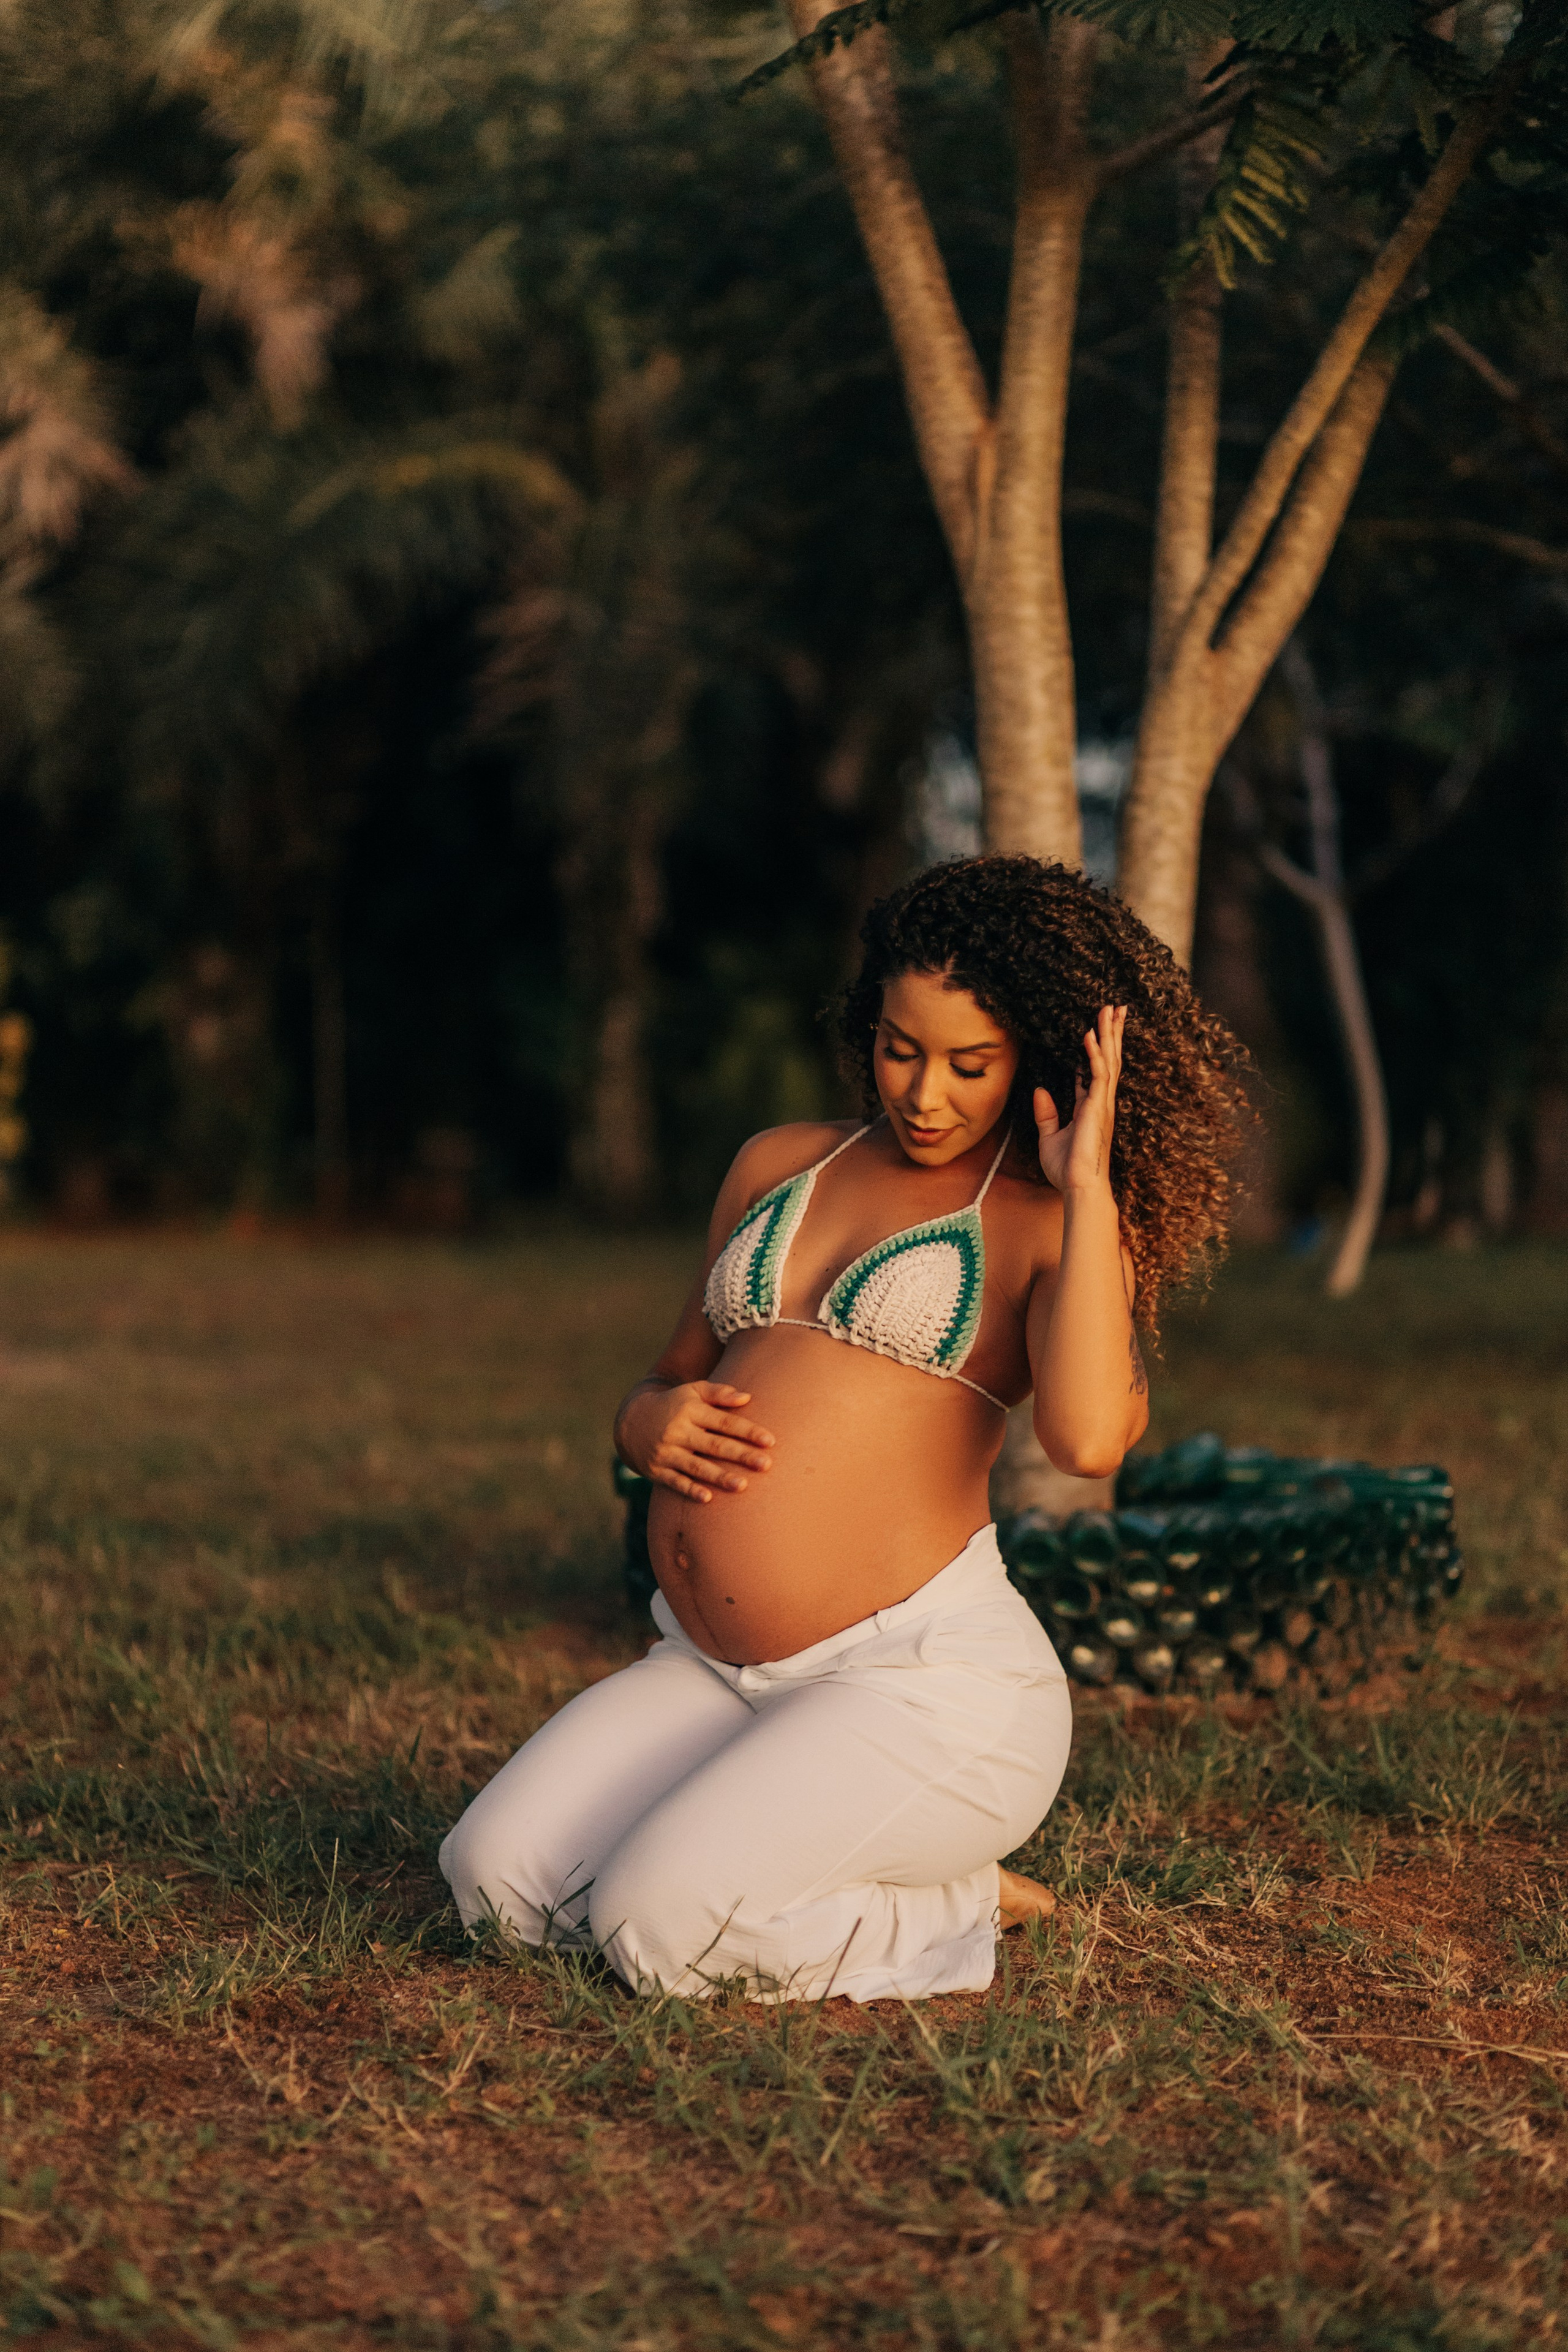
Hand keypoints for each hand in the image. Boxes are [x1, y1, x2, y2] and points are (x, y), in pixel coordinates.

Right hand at [620, 1380, 775, 1503]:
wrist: (630, 1421)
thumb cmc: (673, 1405)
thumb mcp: (691, 1391)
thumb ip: (718, 1393)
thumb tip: (747, 1398)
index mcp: (690, 1410)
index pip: (723, 1422)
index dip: (747, 1431)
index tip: (770, 1441)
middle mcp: (678, 1431)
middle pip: (714, 1445)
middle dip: (741, 1455)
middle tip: (766, 1465)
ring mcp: (666, 1452)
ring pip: (696, 1466)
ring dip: (720, 1477)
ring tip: (743, 1485)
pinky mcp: (656, 1470)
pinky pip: (675, 1482)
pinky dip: (690, 1490)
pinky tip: (708, 1498)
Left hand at [1035, 1004, 1124, 1195]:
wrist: (1078, 1187)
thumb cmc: (1068, 1169)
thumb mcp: (1050, 1137)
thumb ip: (1046, 1115)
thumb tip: (1040, 1092)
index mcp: (1090, 1107)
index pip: (1094, 1071)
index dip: (1096, 1050)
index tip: (1097, 1030)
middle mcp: (1100, 1102)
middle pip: (1109, 1059)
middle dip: (1112, 1033)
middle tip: (1116, 1007)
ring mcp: (1102, 1104)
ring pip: (1108, 1060)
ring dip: (1108, 1034)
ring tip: (1110, 1010)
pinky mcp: (1098, 1108)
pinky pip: (1099, 1074)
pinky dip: (1095, 1054)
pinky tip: (1090, 1036)